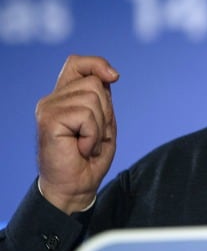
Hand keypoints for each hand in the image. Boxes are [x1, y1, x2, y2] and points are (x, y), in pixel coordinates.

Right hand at [35, 55, 119, 213]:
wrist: (76, 187)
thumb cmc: (90, 158)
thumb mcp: (103, 121)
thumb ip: (102, 97)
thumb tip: (110, 76)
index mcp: (65, 97)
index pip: (77, 63)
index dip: (97, 64)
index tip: (114, 77)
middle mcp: (53, 99)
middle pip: (94, 83)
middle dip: (105, 112)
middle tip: (93, 136)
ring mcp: (48, 108)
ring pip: (93, 98)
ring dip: (99, 126)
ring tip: (87, 143)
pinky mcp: (48, 120)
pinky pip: (87, 116)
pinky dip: (92, 135)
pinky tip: (81, 148)